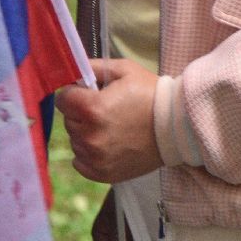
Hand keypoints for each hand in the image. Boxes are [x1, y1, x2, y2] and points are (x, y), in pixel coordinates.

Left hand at [56, 58, 161, 182]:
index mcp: (93, 108)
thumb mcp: (126, 70)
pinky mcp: (101, 173)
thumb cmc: (152, 94)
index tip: (88, 94)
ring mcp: (95, 157)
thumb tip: (72, 70)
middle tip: (107, 110)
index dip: (75, 94)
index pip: (63, 99)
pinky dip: (90, 153)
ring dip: (87, 133)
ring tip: (113, 128)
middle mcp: (90, 135)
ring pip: (75, 141)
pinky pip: (81, 162)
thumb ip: (95, 67)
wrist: (177, 126)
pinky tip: (109, 144)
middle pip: (69, 121)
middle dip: (82, 114)